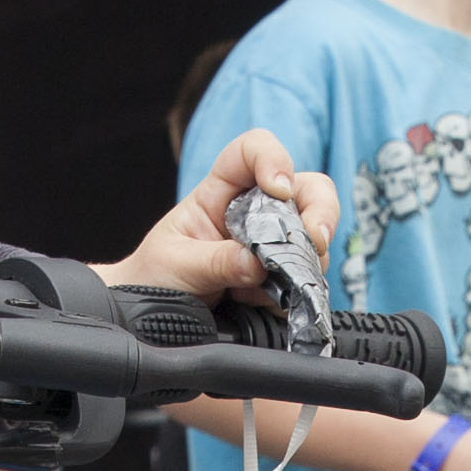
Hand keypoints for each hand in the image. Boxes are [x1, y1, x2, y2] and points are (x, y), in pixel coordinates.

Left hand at [103, 127, 335, 306]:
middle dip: (321, 212)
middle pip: (307, 189)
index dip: (273, 159)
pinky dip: (296, 295)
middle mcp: (253, 213)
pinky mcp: (281, 281)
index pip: (252, 152)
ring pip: (314, 238)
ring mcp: (271, 246)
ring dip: (304, 262)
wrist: (149, 318)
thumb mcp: (175, 264)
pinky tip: (264, 305)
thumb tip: (257, 263)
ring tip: (265, 289)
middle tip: (315, 243)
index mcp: (220, 193)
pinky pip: (305, 281)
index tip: (279, 190)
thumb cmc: (154, 277)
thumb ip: (215, 261)